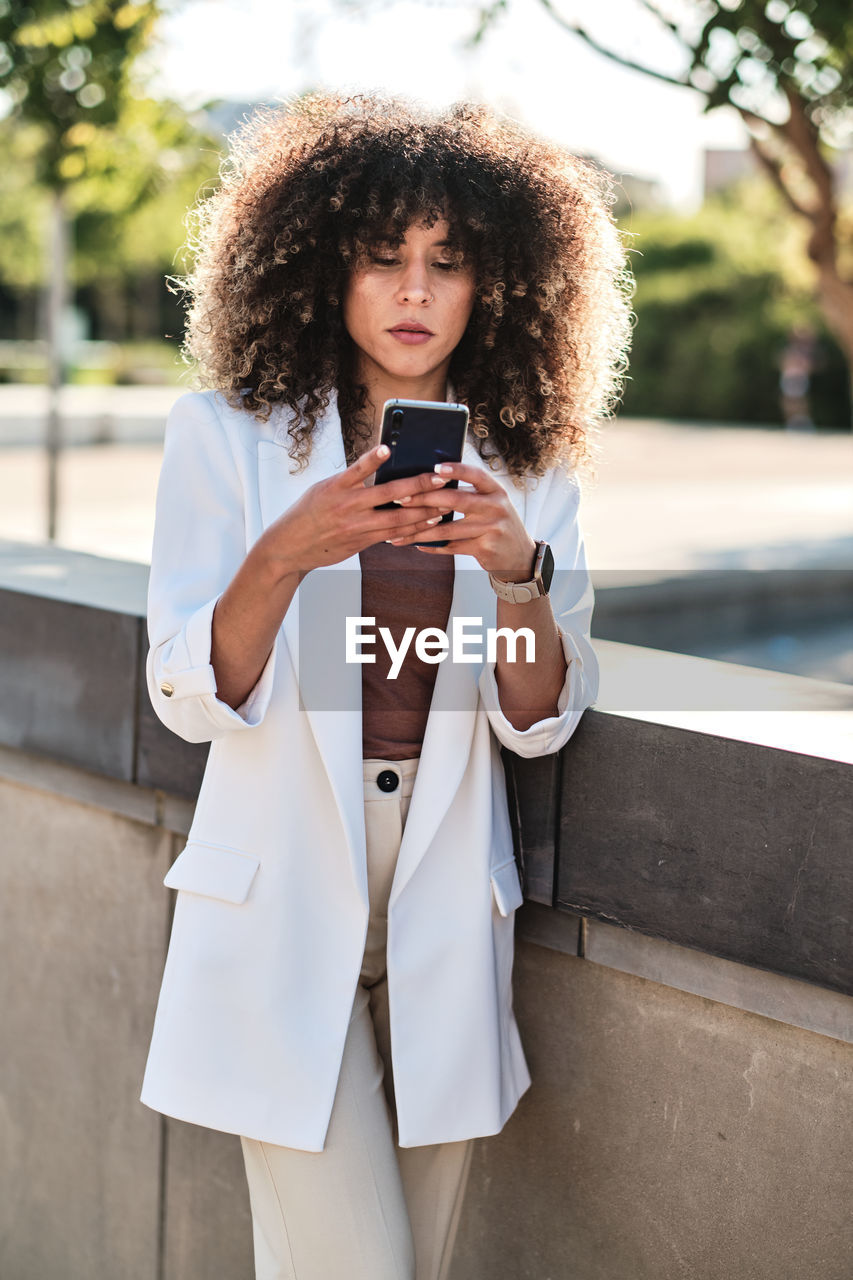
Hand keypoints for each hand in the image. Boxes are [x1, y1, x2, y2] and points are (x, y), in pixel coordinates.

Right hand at [258, 444, 453, 578]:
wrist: (289, 547)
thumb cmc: (308, 512)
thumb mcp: (323, 489)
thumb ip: (351, 481)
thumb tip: (383, 470)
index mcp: (335, 487)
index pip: (357, 469)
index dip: (373, 459)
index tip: (388, 448)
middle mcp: (347, 506)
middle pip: (389, 495)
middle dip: (418, 486)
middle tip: (440, 478)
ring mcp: (355, 527)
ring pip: (396, 519)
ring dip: (423, 513)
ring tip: (443, 505)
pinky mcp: (360, 544)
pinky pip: (391, 536)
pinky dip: (410, 529)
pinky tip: (427, 524)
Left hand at [384, 462, 536, 578]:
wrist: (520, 556)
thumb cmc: (497, 524)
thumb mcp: (493, 504)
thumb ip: (471, 493)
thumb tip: (432, 481)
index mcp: (496, 491)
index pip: (475, 475)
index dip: (456, 470)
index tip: (434, 468)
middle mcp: (496, 507)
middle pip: (456, 500)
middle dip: (425, 499)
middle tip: (401, 499)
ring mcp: (491, 529)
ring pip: (448, 529)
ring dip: (420, 530)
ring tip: (399, 530)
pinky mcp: (485, 549)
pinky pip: (452, 547)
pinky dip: (432, 547)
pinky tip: (416, 544)